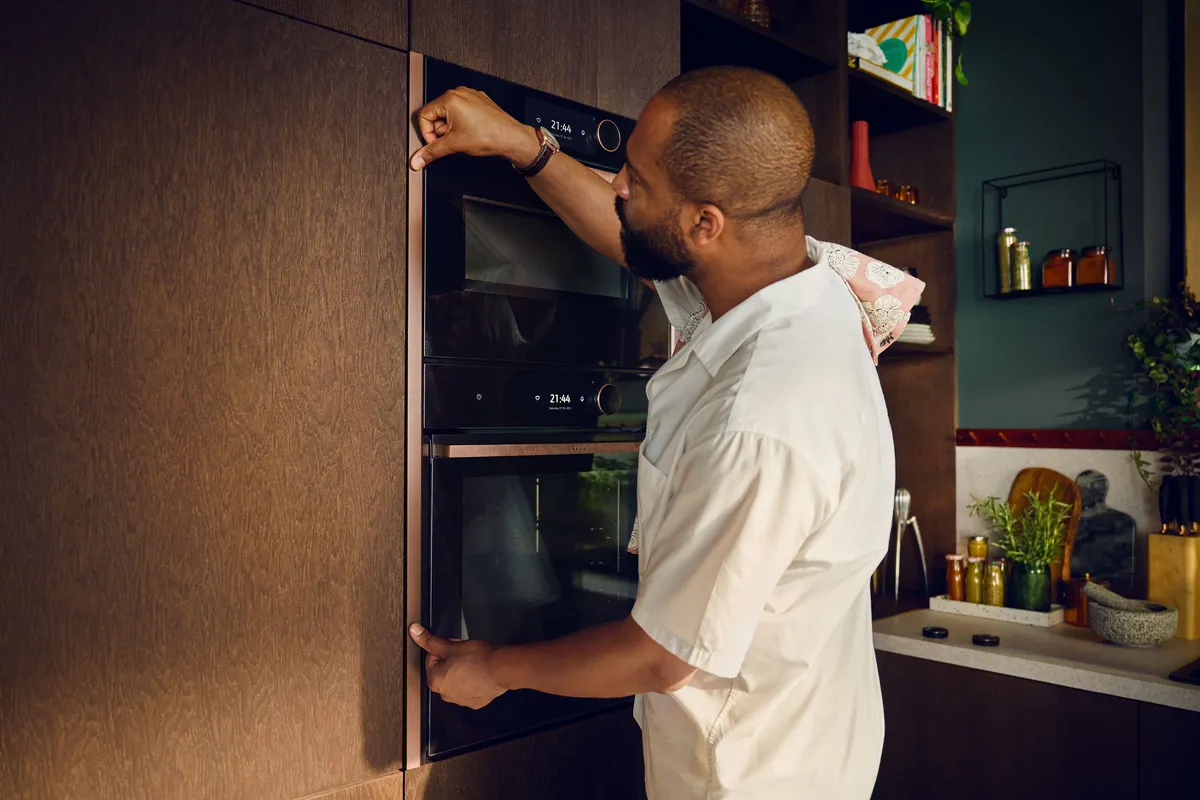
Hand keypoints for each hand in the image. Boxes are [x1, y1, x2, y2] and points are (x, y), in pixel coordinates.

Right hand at [409, 87, 540, 170]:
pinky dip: (463, 124)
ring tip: (464, 136)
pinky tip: (472, 132)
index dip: (427, 133)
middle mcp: (460, 93)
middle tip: (453, 140)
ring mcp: (471, 96)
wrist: (511, 138)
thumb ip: (432, 152)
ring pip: (450, 114)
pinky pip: (463, 112)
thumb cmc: (489, 136)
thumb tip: (418, 159)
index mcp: (450, 98)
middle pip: (437, 114)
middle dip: (442, 131)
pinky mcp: (479, 101)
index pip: (424, 115)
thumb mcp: (454, 145)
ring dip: (452, 128)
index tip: (435, 143)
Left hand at [409, 623, 506, 709]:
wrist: (501, 669)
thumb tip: (415, 632)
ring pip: (456, 681)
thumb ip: (430, 641)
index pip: (432, 659)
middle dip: (451, 661)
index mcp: (435, 681)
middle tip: (464, 653)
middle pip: (443, 672)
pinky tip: (479, 673)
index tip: (453, 646)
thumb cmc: (478, 658)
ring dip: (461, 672)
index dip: (443, 649)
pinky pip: (470, 690)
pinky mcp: (475, 702)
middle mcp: (445, 694)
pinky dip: (473, 682)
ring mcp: (461, 700)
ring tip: (473, 663)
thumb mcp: (451, 646)